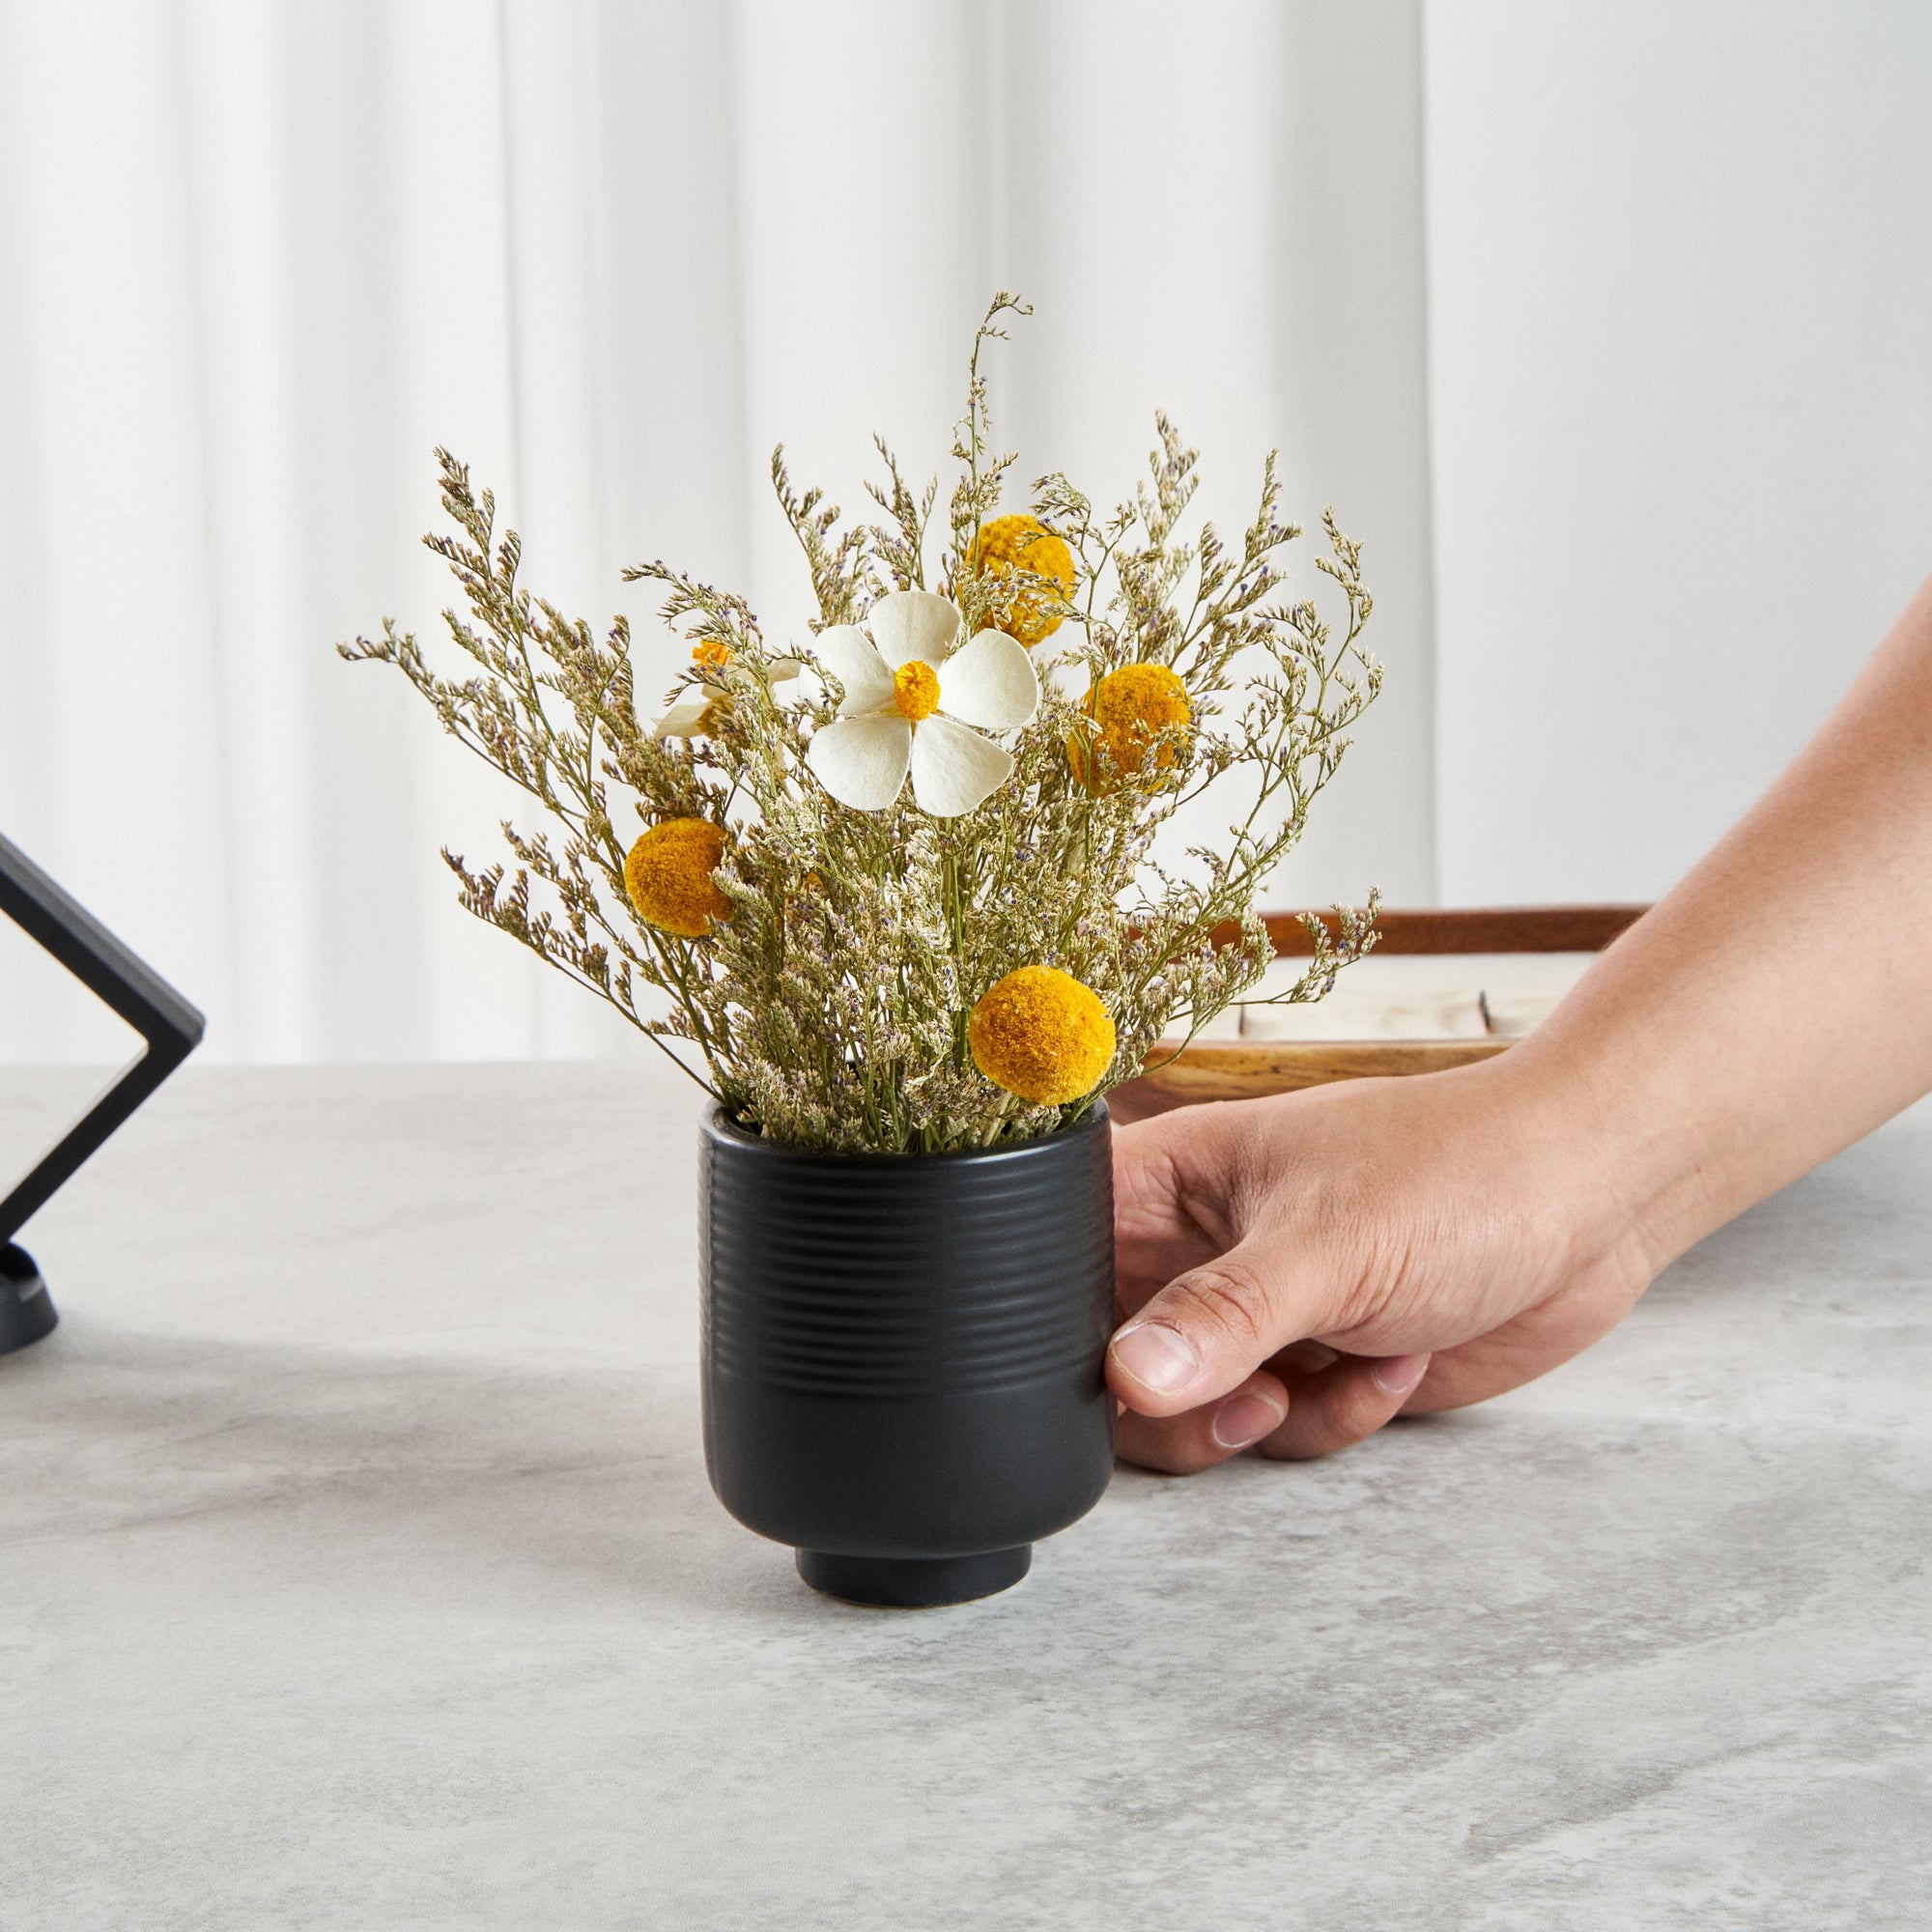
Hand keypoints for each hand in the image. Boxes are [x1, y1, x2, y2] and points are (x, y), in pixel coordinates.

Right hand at [1105, 1059, 1659, 1470]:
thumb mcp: (1331, 1245)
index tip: (1102, 1367)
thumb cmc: (1463, 1170)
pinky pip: (1272, 1431)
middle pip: (1104, 1359)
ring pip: (1185, 1413)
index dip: (1052, 1319)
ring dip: (1265, 1419)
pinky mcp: (1310, 1362)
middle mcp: (1194, 1247)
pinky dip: (1331, 1421)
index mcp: (1169, 1180)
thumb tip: (1126, 1379)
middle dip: (1174, 1404)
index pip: (1052, 1251)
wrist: (1591, 1203)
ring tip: (1339, 1368)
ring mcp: (1252, 1310)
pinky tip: (1394, 1362)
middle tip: (1250, 1394)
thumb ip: (1223, 1316)